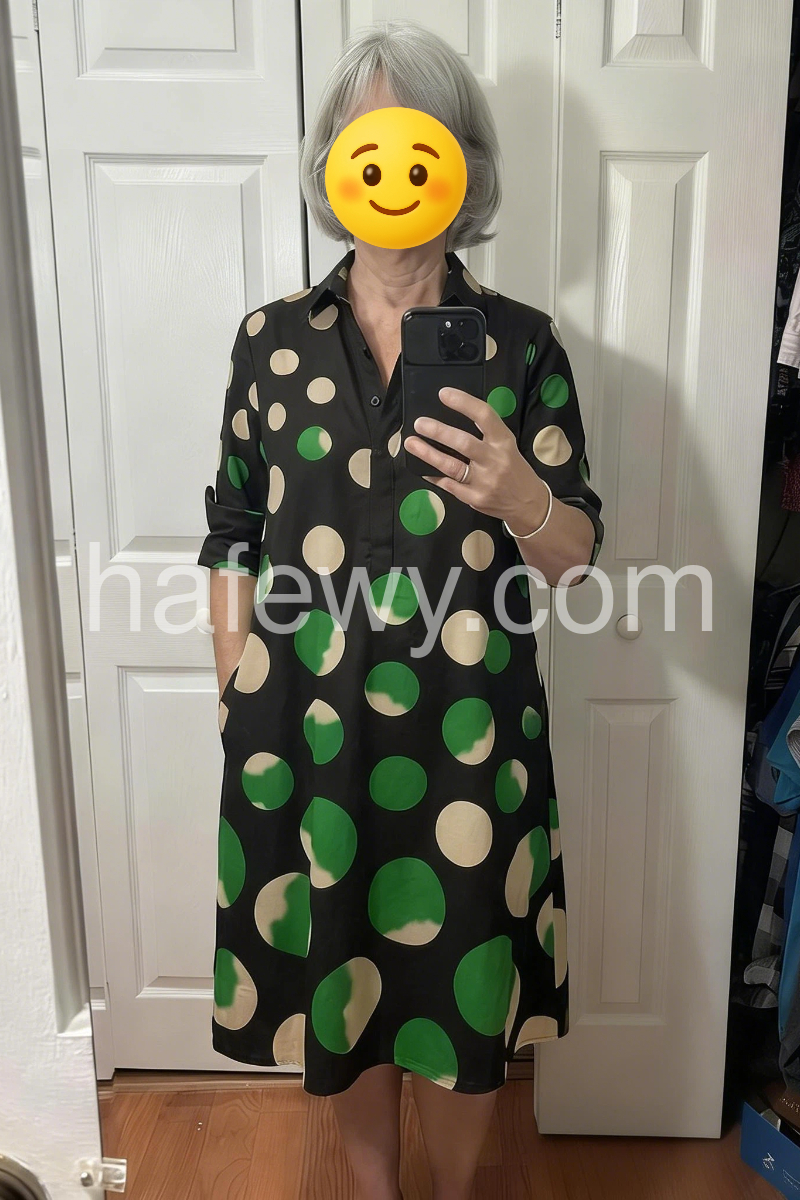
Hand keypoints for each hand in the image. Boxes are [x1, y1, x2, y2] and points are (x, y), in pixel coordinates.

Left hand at [403, 387, 549, 533]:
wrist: (528, 504)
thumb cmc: (513, 469)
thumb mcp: (507, 446)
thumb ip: (486, 433)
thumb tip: (454, 415)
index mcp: (504, 442)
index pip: (484, 416)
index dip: (464, 403)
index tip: (443, 394)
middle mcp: (495, 460)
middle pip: (464, 443)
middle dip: (439, 432)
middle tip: (419, 423)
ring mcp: (484, 482)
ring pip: (452, 466)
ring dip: (428, 454)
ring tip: (411, 443)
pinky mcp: (475, 499)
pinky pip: (449, 485)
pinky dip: (433, 475)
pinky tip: (421, 467)